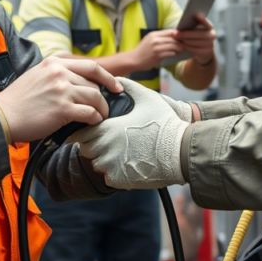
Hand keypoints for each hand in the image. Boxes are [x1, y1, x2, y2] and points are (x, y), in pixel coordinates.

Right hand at [0, 57, 122, 142]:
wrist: (2, 116)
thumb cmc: (18, 101)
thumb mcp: (37, 75)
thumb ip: (57, 74)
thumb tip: (79, 83)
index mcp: (54, 63)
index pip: (90, 65)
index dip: (107, 76)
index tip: (115, 85)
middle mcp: (59, 72)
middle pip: (94, 82)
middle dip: (105, 94)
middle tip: (109, 104)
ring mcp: (62, 90)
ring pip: (95, 97)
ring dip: (101, 109)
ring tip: (100, 116)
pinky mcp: (63, 109)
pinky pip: (90, 112)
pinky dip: (95, 118)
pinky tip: (93, 122)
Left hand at [73, 78, 187, 189]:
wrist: (180, 150)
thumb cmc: (164, 123)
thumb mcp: (147, 98)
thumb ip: (129, 87)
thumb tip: (118, 80)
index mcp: (108, 129)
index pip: (81, 133)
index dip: (86, 131)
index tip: (94, 130)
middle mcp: (105, 148)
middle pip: (86, 149)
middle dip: (93, 145)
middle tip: (108, 141)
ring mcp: (111, 166)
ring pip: (96, 164)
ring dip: (103, 159)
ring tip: (119, 153)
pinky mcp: (120, 180)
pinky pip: (108, 177)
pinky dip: (114, 173)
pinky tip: (127, 165)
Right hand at [131, 29, 184, 69]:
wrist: (134, 59)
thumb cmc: (143, 50)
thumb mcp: (150, 40)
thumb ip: (160, 38)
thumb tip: (173, 36)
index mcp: (154, 34)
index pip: (170, 31)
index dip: (178, 34)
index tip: (184, 36)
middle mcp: (155, 39)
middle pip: (173, 38)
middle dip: (181, 41)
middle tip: (187, 43)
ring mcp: (156, 47)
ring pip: (173, 46)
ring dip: (180, 48)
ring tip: (184, 49)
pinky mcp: (158, 55)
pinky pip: (170, 53)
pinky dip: (174, 53)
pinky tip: (176, 54)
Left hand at [174, 15, 216, 64]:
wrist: (201, 50)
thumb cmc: (195, 36)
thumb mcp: (194, 30)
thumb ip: (190, 26)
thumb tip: (181, 25)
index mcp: (210, 27)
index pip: (207, 23)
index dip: (203, 20)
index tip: (196, 16)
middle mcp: (212, 35)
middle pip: (200, 34)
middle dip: (186, 34)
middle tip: (175, 34)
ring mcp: (211, 44)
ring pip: (197, 43)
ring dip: (186, 41)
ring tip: (177, 40)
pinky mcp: (208, 52)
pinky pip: (197, 50)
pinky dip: (188, 47)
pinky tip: (182, 46)